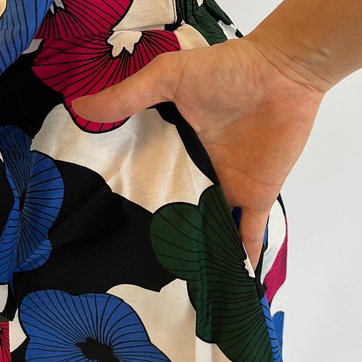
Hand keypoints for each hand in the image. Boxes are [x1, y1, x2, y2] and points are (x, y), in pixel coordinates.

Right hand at [72, 37, 323, 267]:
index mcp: (174, 145)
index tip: (98, 227)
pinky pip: (248, 234)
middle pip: (174, 210)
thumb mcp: (168, 77)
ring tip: (167, 290)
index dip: (125, 199)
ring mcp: (227, 187)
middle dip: (157, 237)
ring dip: (195, 254)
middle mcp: (198, 170)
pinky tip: (225, 288)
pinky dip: (241, 259)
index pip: (145, 177)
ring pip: (207, 229)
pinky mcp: (256, 196)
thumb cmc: (226, 71)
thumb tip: (77, 107)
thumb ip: (127, 96)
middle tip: (125, 273)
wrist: (283, 72)